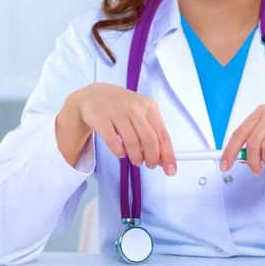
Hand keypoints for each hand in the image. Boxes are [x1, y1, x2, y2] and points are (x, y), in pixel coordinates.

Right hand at [56, 83, 176, 174]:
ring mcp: (117, 112)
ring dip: (136, 157)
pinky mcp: (101, 118)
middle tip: (150, 165)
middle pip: (149, 139)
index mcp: (149, 106)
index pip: (163, 134)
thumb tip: (163, 159)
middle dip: (152, 158)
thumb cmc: (122, 107)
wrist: (94, 95)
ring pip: (132, 142)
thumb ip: (152, 132)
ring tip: (137, 161)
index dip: (167, 154)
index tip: (170, 170)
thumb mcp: (141, 113)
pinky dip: (119, 152)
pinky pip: (112, 141)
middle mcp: (135, 107)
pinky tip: (121, 153)